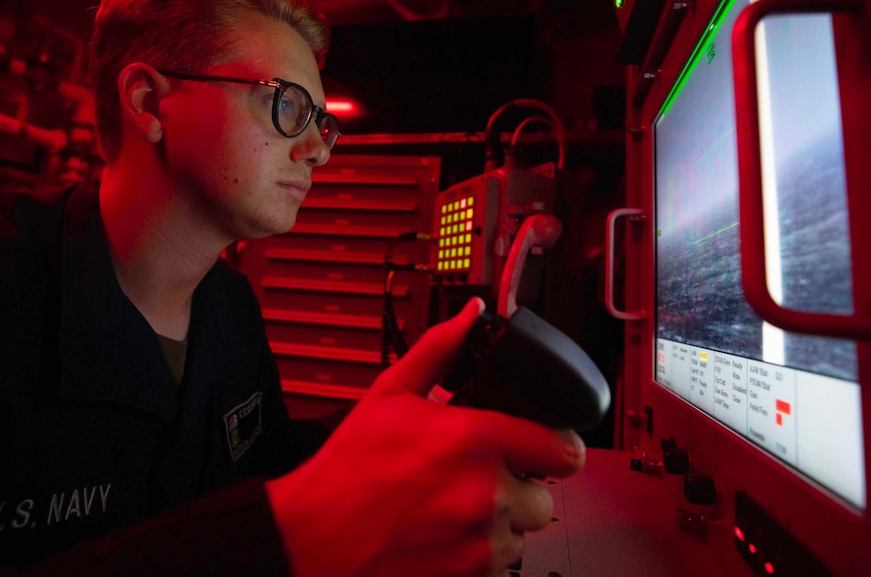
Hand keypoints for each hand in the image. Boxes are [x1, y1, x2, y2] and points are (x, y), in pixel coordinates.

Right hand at [267, 297, 585, 575]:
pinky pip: (500, 566)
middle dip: (520, 488)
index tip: (553, 448)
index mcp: (472, 440)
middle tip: (482, 480)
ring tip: (456, 509)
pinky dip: (479, 554)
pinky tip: (444, 535)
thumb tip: (470, 318)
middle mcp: (484, 493)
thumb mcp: (390, 394)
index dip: (560, 446)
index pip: (560, 448)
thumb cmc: (346, 470)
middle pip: (544, 498)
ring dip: (500, 524)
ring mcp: (478, 542)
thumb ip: (439, 351)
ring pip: (522, 535)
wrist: (310, 539)